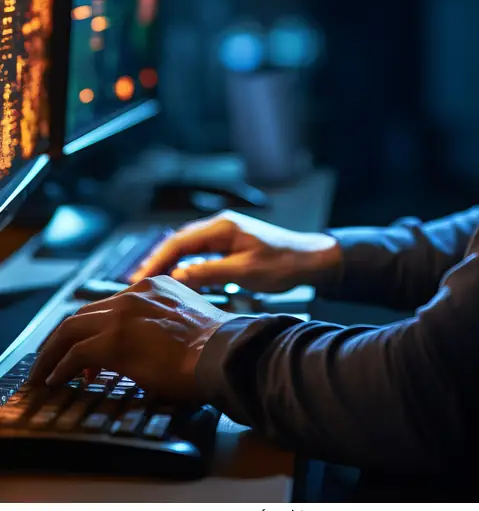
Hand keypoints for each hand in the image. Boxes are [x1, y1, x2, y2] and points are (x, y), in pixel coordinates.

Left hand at [29, 276, 232, 401]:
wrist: (223, 354)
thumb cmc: (215, 347)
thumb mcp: (186, 321)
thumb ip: (163, 323)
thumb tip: (148, 348)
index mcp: (154, 287)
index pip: (109, 305)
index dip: (92, 328)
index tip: (85, 350)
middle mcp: (136, 294)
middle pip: (85, 312)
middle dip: (64, 337)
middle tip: (53, 358)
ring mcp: (123, 314)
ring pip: (71, 328)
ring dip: (53, 352)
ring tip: (45, 372)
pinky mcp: (114, 340)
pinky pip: (75, 353)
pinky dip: (60, 366)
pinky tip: (57, 380)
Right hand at [130, 210, 340, 293]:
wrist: (312, 260)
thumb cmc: (284, 264)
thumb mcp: (245, 271)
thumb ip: (210, 273)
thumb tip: (177, 277)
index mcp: (221, 227)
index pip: (178, 241)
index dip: (156, 259)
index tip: (138, 277)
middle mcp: (220, 226)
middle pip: (178, 242)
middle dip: (156, 261)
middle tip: (135, 283)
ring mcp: (225, 235)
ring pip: (187, 248)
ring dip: (169, 264)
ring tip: (149, 284)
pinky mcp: (230, 246)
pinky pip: (199, 254)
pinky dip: (184, 266)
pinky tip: (177, 281)